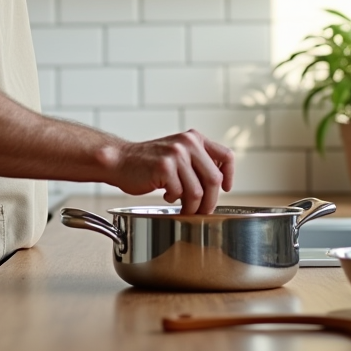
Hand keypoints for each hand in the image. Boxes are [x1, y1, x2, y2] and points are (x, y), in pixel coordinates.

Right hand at [109, 130, 234, 214]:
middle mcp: (187, 143)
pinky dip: (174, 200)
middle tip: (202, 211)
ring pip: (197, 191)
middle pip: (214, 179)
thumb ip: (197, 161)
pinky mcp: (164, 167)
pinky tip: (166, 195)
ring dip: (191, 206)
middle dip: (210, 201)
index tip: (225, 189)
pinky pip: (179, 193)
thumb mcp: (177, 153)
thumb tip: (218, 184)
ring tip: (183, 207)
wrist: (121, 160)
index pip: (226, 155)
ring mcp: (176, 154)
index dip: (229, 176)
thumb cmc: (149, 162)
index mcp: (194, 138)